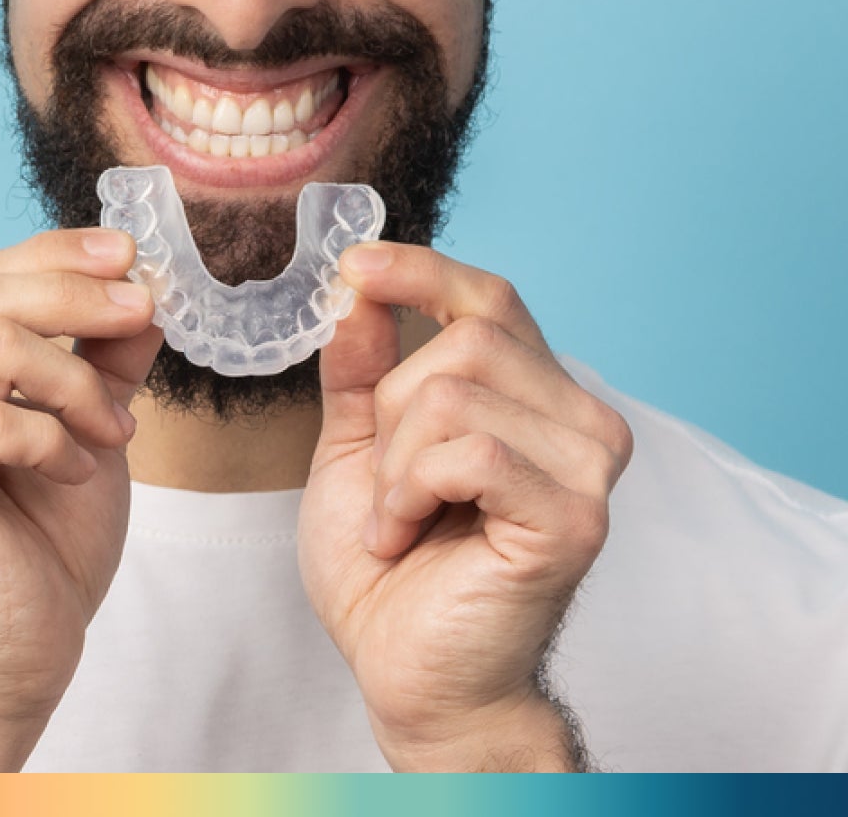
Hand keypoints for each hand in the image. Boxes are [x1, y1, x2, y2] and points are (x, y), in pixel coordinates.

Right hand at [0, 229, 161, 768]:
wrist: (11, 654)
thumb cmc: (40, 542)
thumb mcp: (81, 424)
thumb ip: (99, 355)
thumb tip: (139, 285)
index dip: (57, 255)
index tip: (129, 256)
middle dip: (81, 298)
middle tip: (145, 315)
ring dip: (78, 384)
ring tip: (114, 433)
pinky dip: (57, 440)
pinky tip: (74, 471)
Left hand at [298, 242, 632, 771]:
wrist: (411, 675)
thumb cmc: (388, 570)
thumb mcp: (357, 451)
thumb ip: (363, 372)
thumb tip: (360, 291)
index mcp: (531, 397)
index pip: (491, 299)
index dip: (423, 270)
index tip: (355, 268)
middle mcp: (578, 420)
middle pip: (465, 340)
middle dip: (391, 412)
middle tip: (385, 485)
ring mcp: (586, 468)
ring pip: (457, 392)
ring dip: (394, 464)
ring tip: (396, 519)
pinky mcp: (572, 517)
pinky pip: (469, 452)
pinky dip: (409, 493)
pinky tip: (406, 536)